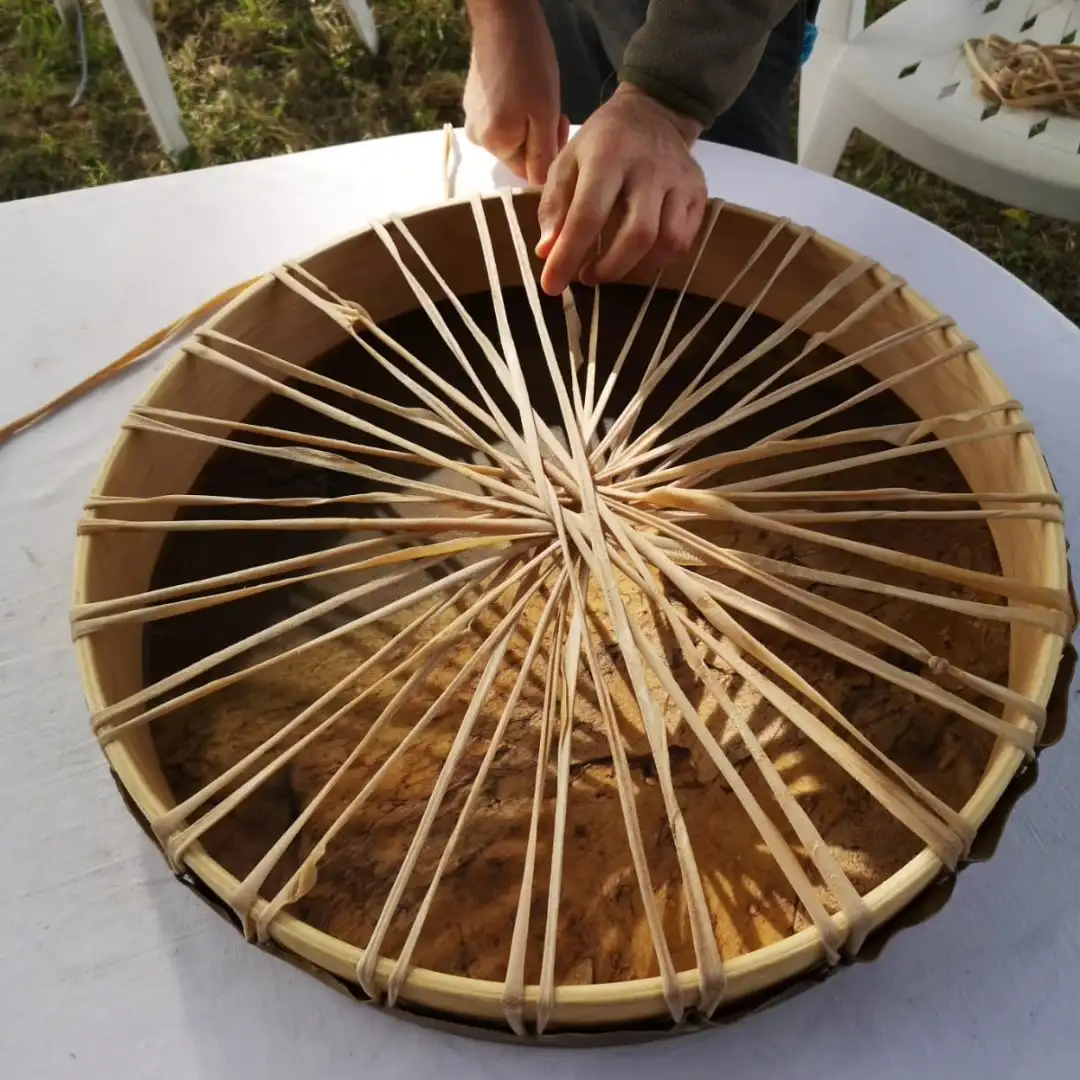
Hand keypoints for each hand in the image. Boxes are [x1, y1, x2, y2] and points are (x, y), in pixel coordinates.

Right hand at [463, 0, 568, 184]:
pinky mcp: (473, 99)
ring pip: (511, 133)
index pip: (527, 171)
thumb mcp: (545, 115)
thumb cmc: (529, 66)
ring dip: (530, 122)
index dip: (549, 155)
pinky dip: (516, 107)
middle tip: (556, 110)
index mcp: (494, 145)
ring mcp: (472, 116)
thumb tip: (539, 185)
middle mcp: (477, 137)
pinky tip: (525, 85)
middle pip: (518, 152)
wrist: (503, 16)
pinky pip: (501, 115)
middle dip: (540, 137)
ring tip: (541, 95)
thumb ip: (542, 155)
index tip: (561, 126)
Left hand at [536, 84, 707, 295]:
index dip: (569, 256)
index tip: (551, 285)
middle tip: (586, 277)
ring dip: (635, 268)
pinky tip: (637, 258)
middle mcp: (650, 168)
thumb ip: (554, 206)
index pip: (588, 215)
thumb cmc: (602, 143)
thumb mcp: (567, 161)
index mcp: (609, 156)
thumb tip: (547, 252)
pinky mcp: (698, 193)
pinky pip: (683, 241)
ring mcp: (680, 181)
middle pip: (638, 235)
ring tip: (610, 268)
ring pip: (667, 243)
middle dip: (609, 269)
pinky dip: (658, 260)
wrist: (653, 113)